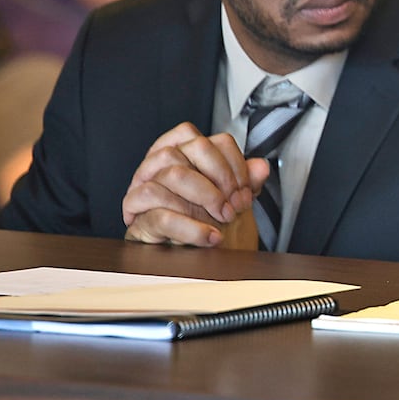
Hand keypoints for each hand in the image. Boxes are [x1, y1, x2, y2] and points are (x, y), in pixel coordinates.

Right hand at [121, 122, 269, 246]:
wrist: (188, 262)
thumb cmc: (205, 222)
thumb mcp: (232, 199)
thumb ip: (247, 180)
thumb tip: (261, 167)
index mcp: (181, 154)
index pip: (208, 138)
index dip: (232, 162)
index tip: (245, 188)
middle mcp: (160, 165)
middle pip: (192, 147)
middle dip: (223, 178)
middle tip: (235, 204)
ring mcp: (144, 188)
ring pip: (174, 174)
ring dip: (207, 197)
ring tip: (223, 218)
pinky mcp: (137, 218)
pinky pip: (160, 215)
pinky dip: (192, 228)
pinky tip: (210, 236)